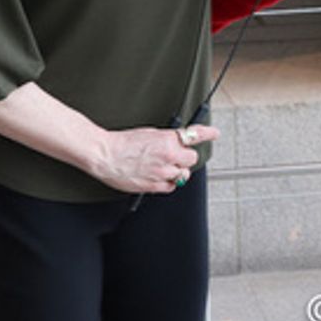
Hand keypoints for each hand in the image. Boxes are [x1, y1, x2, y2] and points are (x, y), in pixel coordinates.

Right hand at [93, 123, 218, 193]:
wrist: (105, 155)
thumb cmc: (122, 143)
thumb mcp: (149, 133)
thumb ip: (166, 139)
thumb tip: (175, 142)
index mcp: (167, 140)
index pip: (194, 135)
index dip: (208, 133)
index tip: (214, 133)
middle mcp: (168, 156)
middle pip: (191, 159)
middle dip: (185, 158)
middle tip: (175, 156)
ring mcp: (162, 172)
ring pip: (182, 175)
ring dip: (176, 171)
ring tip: (163, 167)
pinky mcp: (154, 186)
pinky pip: (170, 187)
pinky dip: (168, 183)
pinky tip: (158, 177)